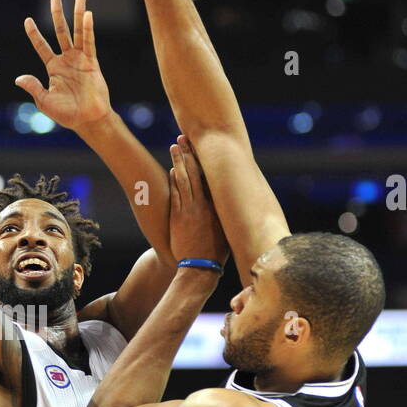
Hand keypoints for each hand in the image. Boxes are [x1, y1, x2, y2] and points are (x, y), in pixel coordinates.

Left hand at [15, 0, 111, 132]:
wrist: (87, 120)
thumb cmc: (66, 114)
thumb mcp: (44, 101)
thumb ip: (33, 87)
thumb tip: (18, 78)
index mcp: (53, 68)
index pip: (41, 46)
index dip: (34, 34)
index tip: (27, 20)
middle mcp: (66, 60)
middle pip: (60, 31)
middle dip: (57, 14)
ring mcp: (80, 59)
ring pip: (77, 32)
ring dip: (78, 15)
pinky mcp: (92, 62)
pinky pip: (89, 42)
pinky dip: (88, 29)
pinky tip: (88, 15)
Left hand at [168, 137, 228, 267]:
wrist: (199, 269)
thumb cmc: (216, 253)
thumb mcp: (226, 231)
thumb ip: (227, 215)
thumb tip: (233, 204)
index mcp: (218, 207)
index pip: (213, 178)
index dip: (208, 161)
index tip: (206, 146)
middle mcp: (205, 205)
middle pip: (197, 173)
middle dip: (190, 154)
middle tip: (185, 138)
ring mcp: (191, 210)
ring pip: (185, 179)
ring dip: (179, 161)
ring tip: (175, 146)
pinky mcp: (179, 217)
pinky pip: (177, 194)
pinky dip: (175, 180)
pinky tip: (173, 168)